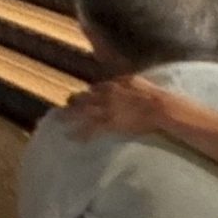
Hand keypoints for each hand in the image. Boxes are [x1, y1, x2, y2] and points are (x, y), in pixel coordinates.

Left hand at [64, 76, 181, 139]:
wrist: (159, 106)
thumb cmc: (152, 94)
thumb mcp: (136, 81)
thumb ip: (125, 81)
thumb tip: (122, 80)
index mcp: (113, 85)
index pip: (95, 89)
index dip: (87, 94)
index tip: (80, 98)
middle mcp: (105, 95)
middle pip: (84, 98)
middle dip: (73, 103)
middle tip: (63, 107)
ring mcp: (106, 109)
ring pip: (82, 112)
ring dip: (69, 116)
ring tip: (58, 120)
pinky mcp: (109, 122)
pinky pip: (90, 129)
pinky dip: (80, 133)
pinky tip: (71, 137)